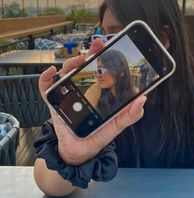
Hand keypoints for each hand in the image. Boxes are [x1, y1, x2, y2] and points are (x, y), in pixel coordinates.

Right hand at [39, 38, 145, 164]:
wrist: (77, 153)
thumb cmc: (95, 137)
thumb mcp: (114, 127)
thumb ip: (129, 116)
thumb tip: (142, 100)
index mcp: (96, 92)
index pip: (100, 70)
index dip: (104, 56)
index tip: (109, 45)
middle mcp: (81, 90)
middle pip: (84, 66)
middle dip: (90, 52)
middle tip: (98, 44)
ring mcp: (67, 95)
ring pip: (66, 72)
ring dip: (72, 63)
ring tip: (79, 61)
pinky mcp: (54, 102)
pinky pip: (46, 88)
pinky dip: (46, 78)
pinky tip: (52, 72)